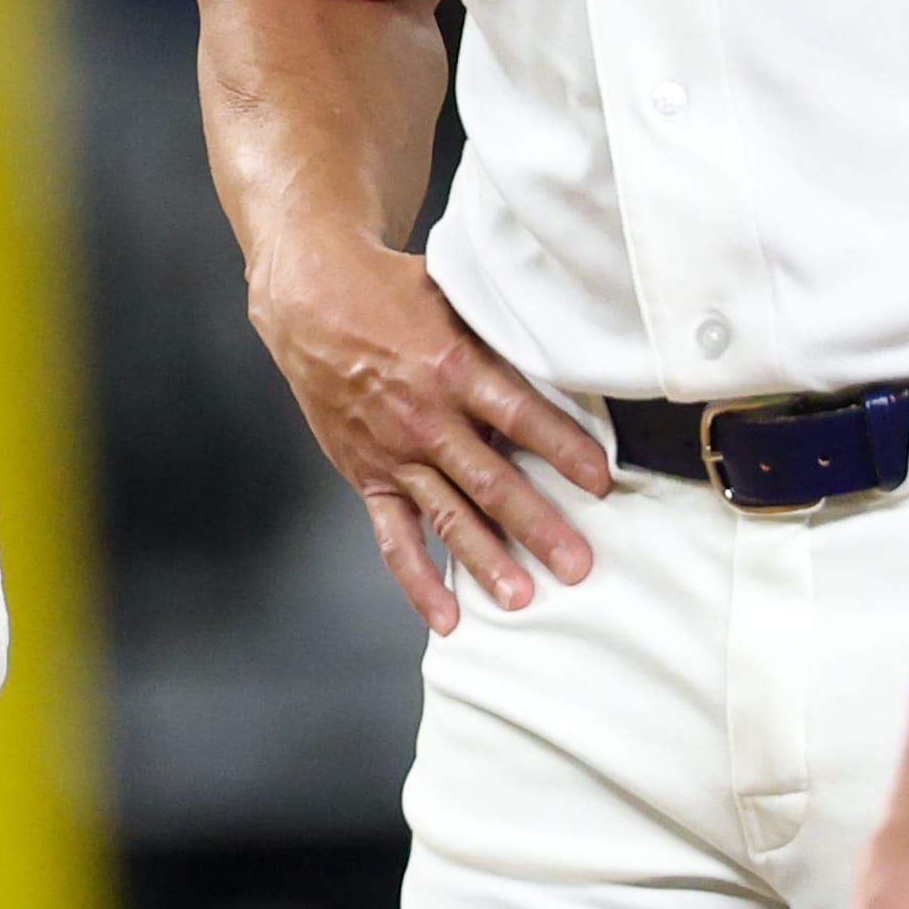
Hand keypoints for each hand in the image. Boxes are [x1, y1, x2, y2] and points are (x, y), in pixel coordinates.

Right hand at [244, 235, 611, 631]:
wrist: (306, 301)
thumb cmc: (387, 292)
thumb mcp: (452, 294)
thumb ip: (500, 336)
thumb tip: (568, 352)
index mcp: (451, 366)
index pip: (520, 415)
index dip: (563, 449)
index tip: (601, 481)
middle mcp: (423, 418)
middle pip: (490, 481)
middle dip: (538, 526)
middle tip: (578, 565)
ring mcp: (392, 452)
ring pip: (446, 516)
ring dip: (486, 560)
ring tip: (523, 598)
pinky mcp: (366, 475)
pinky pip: (393, 536)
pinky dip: (417, 579)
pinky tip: (446, 616)